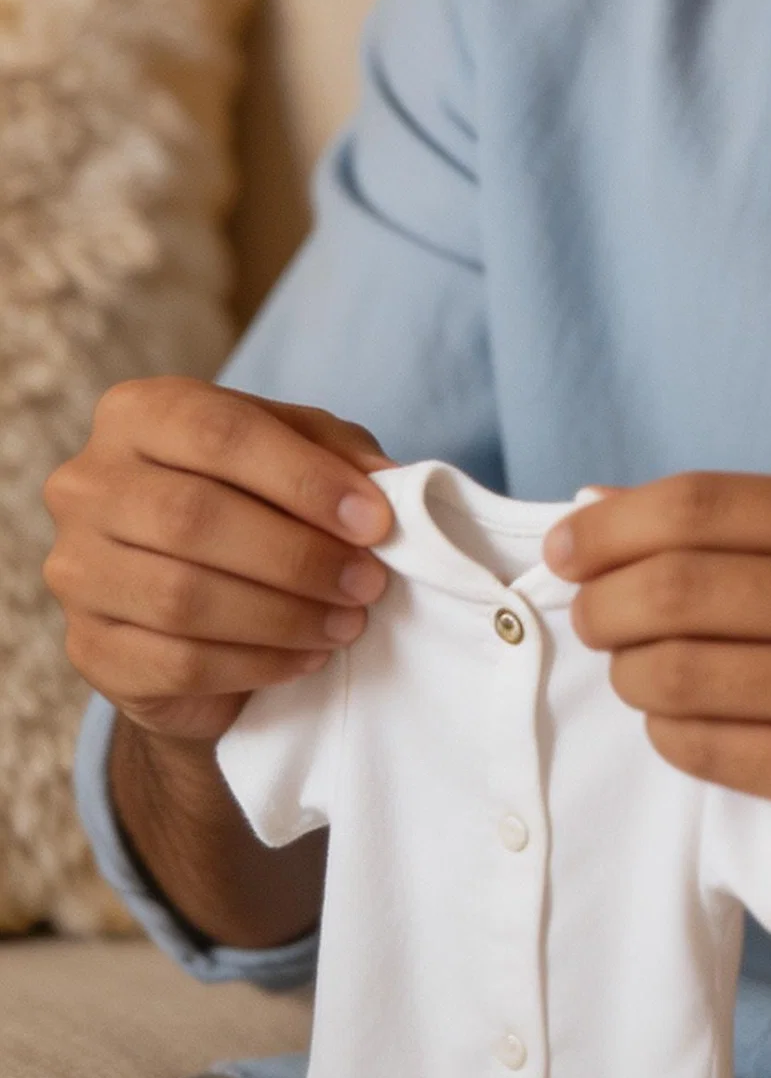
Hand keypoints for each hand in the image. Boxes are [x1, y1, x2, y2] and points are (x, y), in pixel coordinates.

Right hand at [44, 379, 393, 746]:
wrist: (192, 606)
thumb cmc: (252, 505)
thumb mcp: (301, 457)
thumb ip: (339, 455)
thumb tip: (389, 486)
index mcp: (137, 413)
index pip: (219, 433)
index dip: (305, 478)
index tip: (375, 521)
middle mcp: (87, 484)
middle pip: (194, 517)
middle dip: (298, 556)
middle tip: (367, 582)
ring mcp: (75, 569)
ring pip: (183, 597)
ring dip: (284, 615)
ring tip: (346, 622)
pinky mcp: (87, 649)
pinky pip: (176, 663)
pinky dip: (256, 664)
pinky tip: (306, 656)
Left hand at [548, 472, 770, 879]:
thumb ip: (753, 527)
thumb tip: (605, 505)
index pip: (699, 504)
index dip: (612, 524)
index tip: (567, 546)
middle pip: (674, 586)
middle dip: (604, 602)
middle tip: (592, 616)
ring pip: (677, 672)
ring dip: (630, 673)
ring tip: (638, 672)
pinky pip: (705, 749)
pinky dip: (669, 731)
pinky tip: (679, 720)